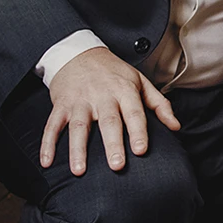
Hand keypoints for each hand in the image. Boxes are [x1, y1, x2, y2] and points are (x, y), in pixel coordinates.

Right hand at [43, 46, 180, 174]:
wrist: (79, 52)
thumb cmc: (114, 72)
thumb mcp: (140, 81)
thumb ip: (159, 105)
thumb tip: (176, 127)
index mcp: (124, 90)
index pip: (134, 112)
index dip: (138, 131)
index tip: (141, 150)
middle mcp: (102, 96)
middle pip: (108, 121)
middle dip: (112, 144)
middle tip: (117, 166)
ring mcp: (80, 100)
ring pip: (79, 126)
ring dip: (77, 149)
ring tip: (79, 171)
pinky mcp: (61, 104)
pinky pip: (52, 125)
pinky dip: (47, 143)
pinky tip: (47, 161)